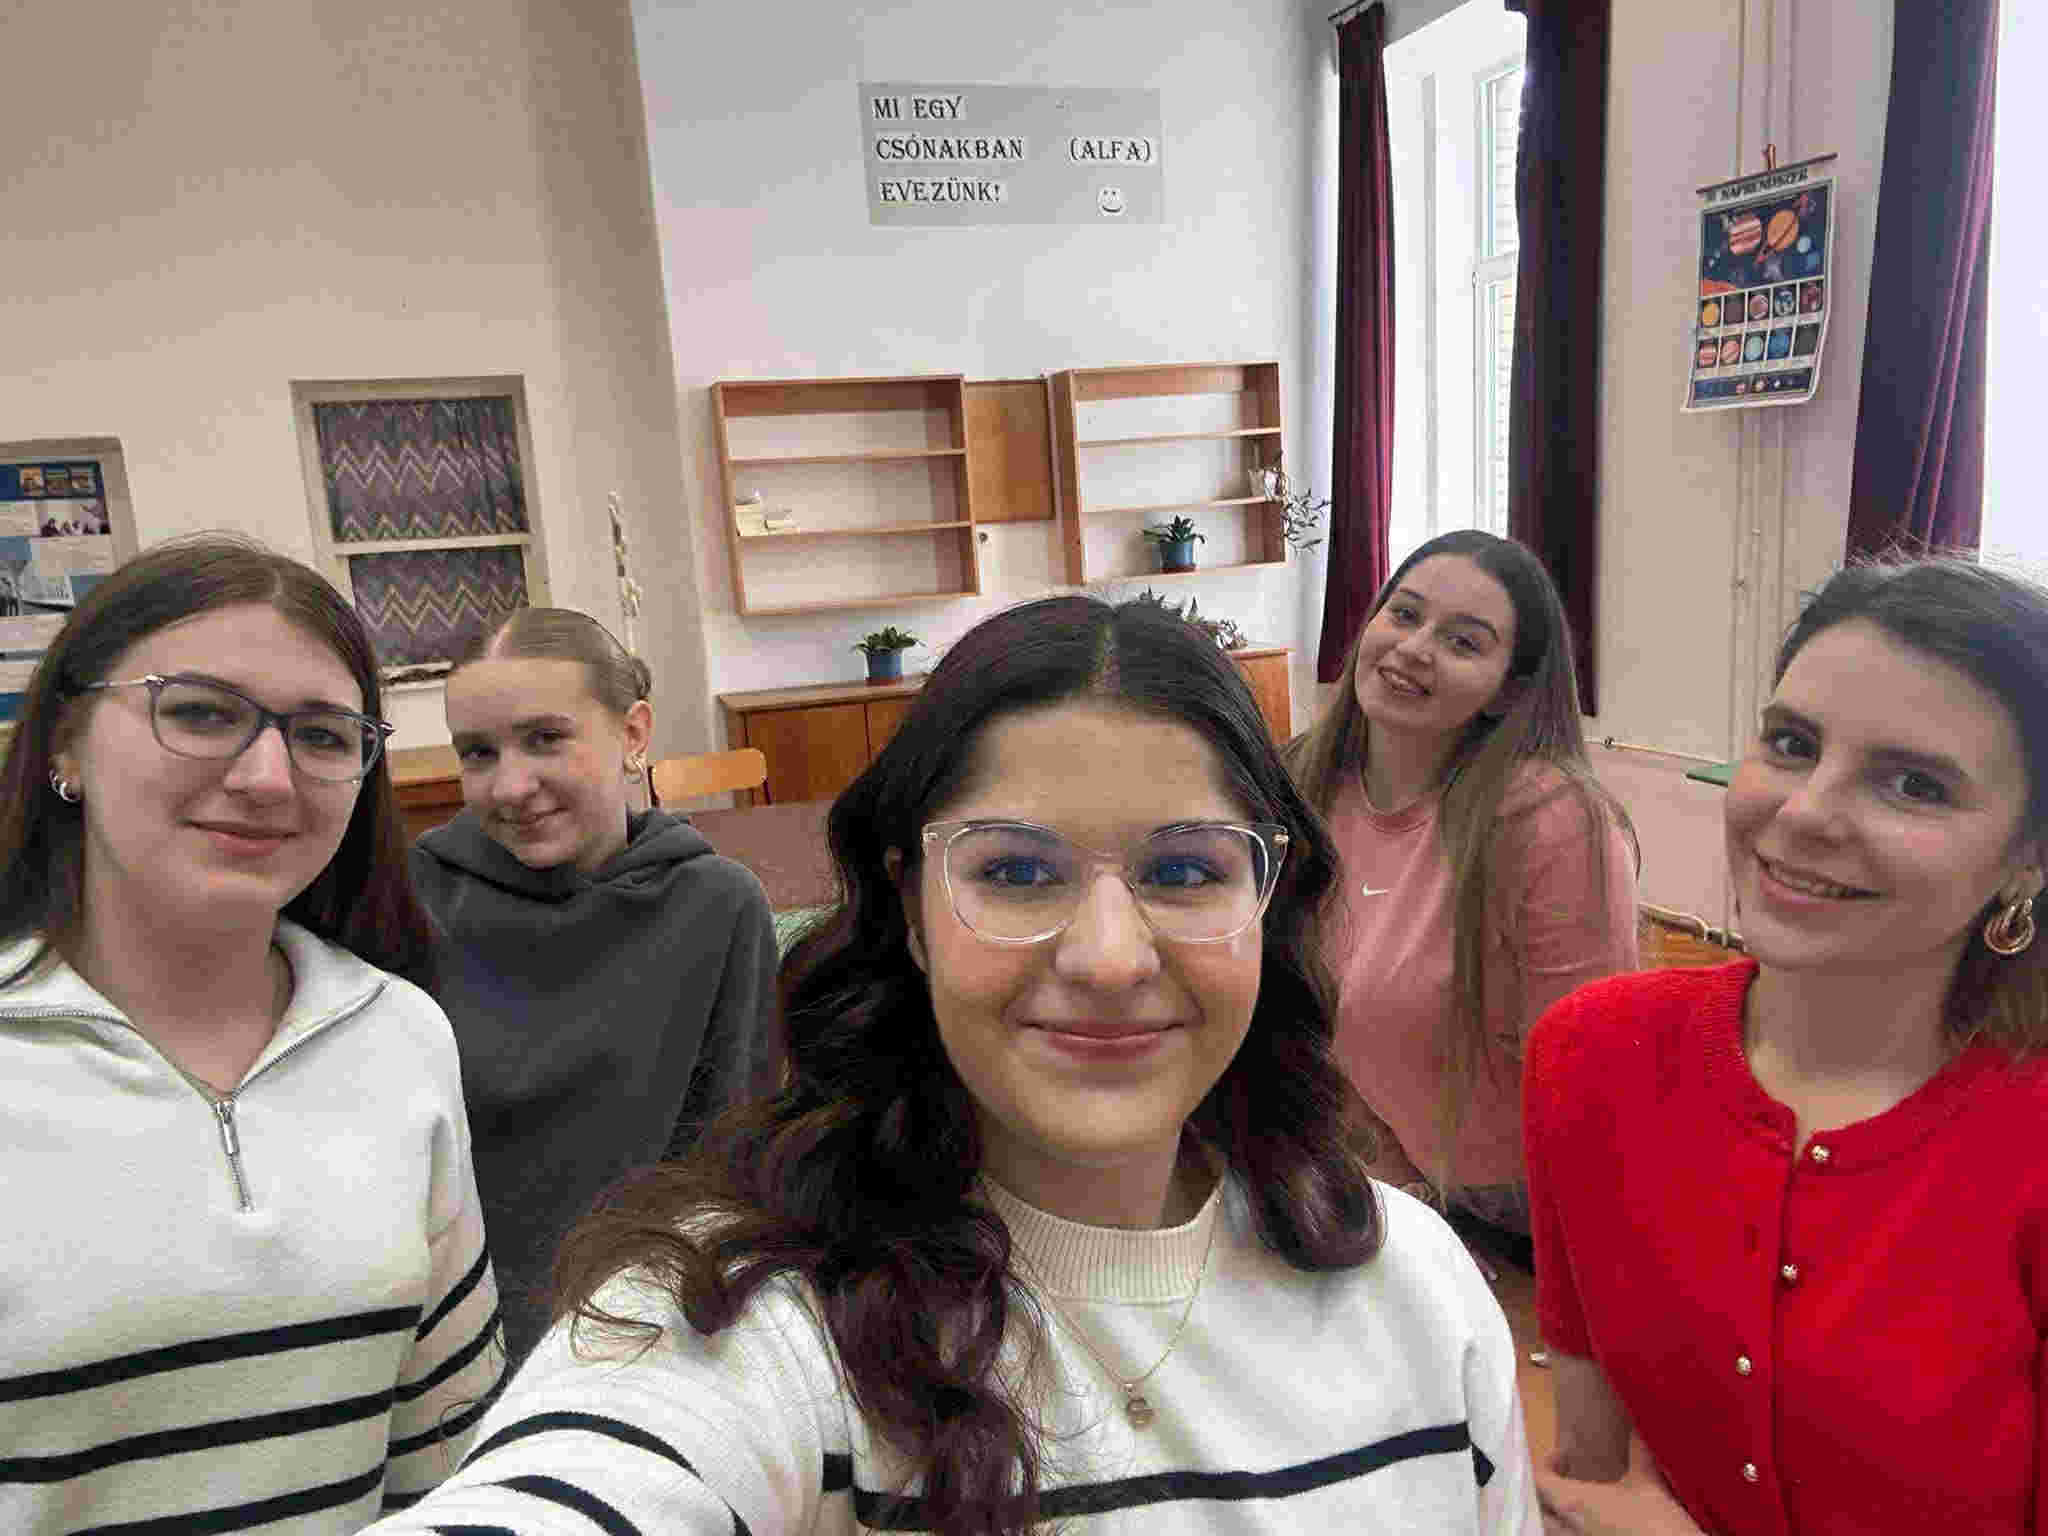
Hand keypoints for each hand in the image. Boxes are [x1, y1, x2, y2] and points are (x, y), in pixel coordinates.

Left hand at [1537, 1433, 1703, 1535]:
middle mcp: (1567, 1529)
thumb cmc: (1654, 1521)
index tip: (1563, 1456)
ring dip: (1558, 1516)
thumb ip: (1638, 1452)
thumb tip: (1638, 1425)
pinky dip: (1574, 1531)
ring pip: (1554, 1530)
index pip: (1539, 1481)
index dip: (1545, 1464)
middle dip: (1547, 1493)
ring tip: (1578, 1504)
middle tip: (1565, 1480)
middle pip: (1541, 1509)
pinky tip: (1594, 1526)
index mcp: (1572, 1503)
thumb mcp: (1648, 1483)